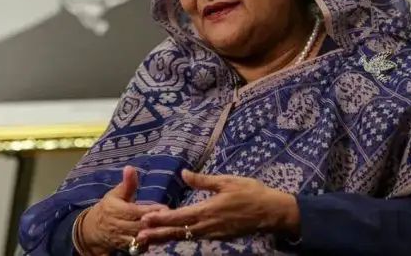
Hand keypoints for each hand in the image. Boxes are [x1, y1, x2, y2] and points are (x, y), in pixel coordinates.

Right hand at [80, 166, 167, 254]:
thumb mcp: (116, 194)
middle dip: (155, 224)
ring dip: (155, 235)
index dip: (150, 211)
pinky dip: (151, 243)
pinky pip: (140, 247)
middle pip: (139, 227)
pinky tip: (163, 238)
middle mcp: (118, 225)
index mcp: (115, 210)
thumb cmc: (109, 208)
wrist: (94, 230)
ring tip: (170, 229)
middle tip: (172, 219)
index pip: (135, 212)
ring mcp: (121, 239)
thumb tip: (130, 167)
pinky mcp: (126, 249)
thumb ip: (127, 184)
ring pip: (140, 239)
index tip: (166, 208)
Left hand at [137, 170, 299, 244]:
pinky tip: (174, 234)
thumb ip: (203, 181)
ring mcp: (213, 233)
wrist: (272, 212)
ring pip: (186, 236)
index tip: (145, 219)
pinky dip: (182, 236)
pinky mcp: (219, 236)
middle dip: (158, 234)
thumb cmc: (251, 193)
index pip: (180, 217)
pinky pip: (196, 237)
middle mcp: (208, 226)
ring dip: (167, 237)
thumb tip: (183, 173)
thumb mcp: (227, 181)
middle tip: (138, 237)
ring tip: (150, 238)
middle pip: (178, 232)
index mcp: (208, 211)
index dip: (161, 219)